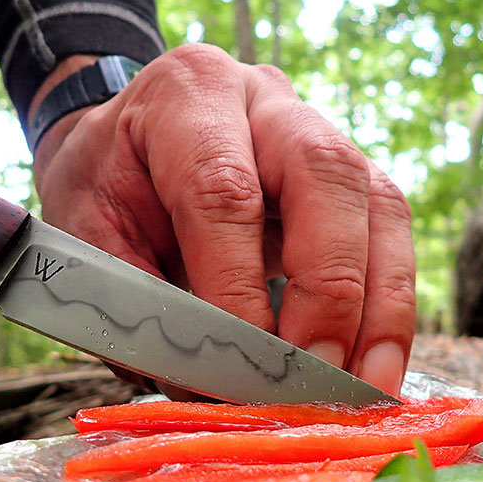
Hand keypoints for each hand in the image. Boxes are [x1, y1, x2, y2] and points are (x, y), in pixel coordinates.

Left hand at [33, 45, 415, 393]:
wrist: (130, 140)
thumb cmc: (109, 184)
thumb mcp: (91, 232)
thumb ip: (139, 299)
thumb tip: (205, 382)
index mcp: (188, 93)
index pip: (223, 189)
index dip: (238, 285)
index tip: (244, 367)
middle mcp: (268, 100)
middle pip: (326, 176)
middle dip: (329, 289)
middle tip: (315, 376)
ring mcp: (323, 133)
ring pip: (379, 205)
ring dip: (379, 307)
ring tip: (364, 388)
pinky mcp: (355, 177)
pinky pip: (391, 235)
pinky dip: (390, 307)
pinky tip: (375, 366)